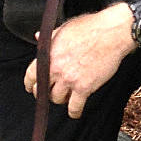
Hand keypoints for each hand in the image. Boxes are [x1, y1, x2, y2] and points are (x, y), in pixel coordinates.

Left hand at [23, 4, 133, 118]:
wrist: (111, 34)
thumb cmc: (91, 27)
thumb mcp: (64, 28)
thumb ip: (49, 37)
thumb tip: (37, 37)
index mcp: (49, 55)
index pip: (31, 75)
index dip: (30, 84)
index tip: (31, 87)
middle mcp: (56, 69)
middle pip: (43, 90)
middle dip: (45, 93)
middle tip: (50, 93)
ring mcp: (70, 80)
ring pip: (57, 99)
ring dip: (61, 100)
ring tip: (66, 97)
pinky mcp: (84, 88)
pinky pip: (75, 107)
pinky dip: (74, 112)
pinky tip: (75, 112)